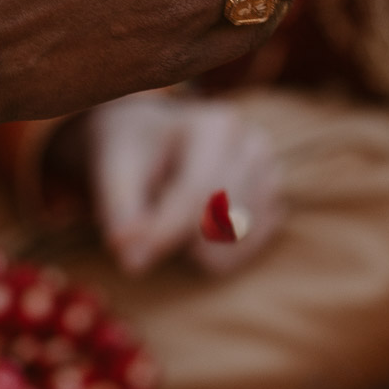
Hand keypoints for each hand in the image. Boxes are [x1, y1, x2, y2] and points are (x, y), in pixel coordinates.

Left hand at [85, 92, 285, 276]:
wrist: (153, 135)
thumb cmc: (133, 150)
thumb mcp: (113, 169)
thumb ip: (121, 213)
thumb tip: (134, 262)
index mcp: (216, 126)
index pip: (197, 192)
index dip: (164, 231)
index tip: (132, 259)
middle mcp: (254, 145)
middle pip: (222, 217)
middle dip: (179, 236)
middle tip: (146, 226)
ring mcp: (271, 172)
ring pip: (239, 237)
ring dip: (200, 246)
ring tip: (172, 218)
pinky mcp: (274, 199)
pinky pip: (251, 246)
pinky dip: (220, 252)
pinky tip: (195, 232)